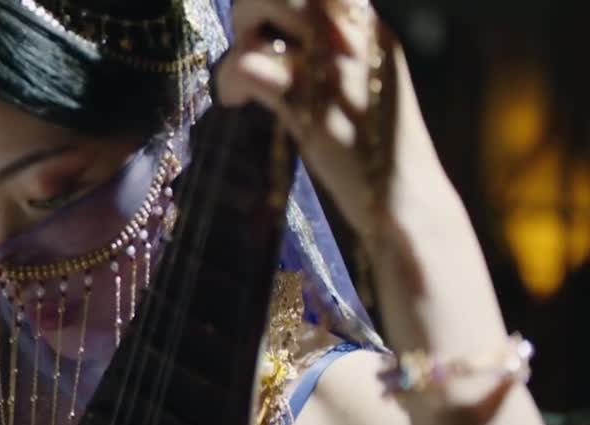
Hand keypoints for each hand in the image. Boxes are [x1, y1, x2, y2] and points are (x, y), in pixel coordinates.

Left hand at [215, 0, 448, 236]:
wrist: (403, 195)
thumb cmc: (372, 139)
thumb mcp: (354, 73)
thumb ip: (321, 43)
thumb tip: (268, 29)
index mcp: (364, 19)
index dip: (274, 1)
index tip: (267, 27)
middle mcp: (350, 33)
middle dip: (248, 11)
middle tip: (248, 45)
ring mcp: (331, 67)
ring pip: (257, 21)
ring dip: (236, 49)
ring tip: (240, 83)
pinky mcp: (310, 106)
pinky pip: (249, 66)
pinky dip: (230, 80)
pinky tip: (235, 100)